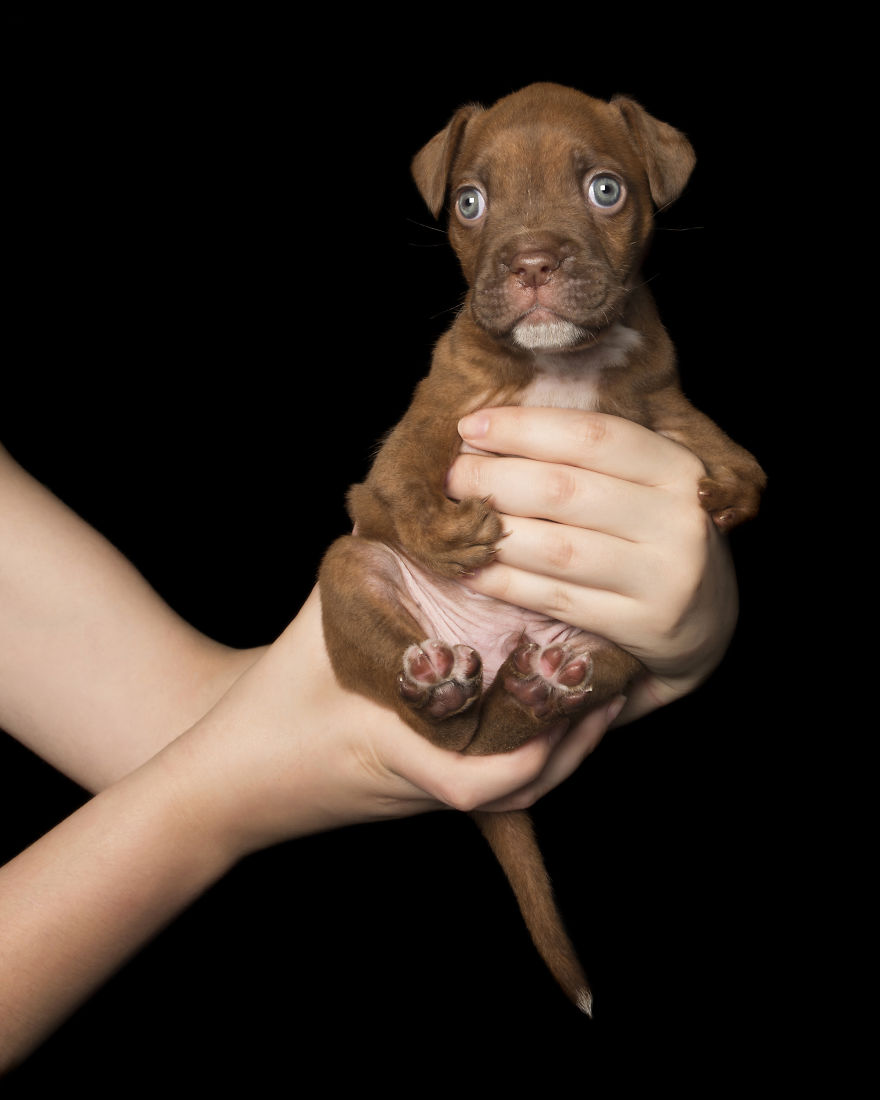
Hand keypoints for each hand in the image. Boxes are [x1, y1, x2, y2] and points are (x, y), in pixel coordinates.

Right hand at [173, 588, 625, 859]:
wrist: (231, 777)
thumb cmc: (269, 706)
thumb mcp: (318, 627)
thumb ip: (370, 572)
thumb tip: (415, 508)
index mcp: (401, 755)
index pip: (480, 783)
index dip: (540, 754)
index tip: (584, 703)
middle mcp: (425, 785)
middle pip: (522, 791)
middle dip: (577, 742)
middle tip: (617, 681)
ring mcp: (426, 794)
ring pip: (515, 788)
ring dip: (562, 745)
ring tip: (599, 689)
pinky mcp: (422, 788)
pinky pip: (491, 771)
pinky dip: (530, 742)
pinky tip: (545, 696)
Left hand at [445, 407, 739, 722]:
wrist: (707, 622)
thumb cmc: (656, 536)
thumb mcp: (647, 487)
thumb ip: (589, 461)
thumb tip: (488, 433)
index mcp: (677, 470)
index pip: (594, 436)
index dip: (525, 428)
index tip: (469, 426)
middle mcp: (675, 521)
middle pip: (566, 491)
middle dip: (494, 479)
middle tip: (450, 477)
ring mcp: (661, 578)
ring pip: (557, 549)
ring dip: (492, 532)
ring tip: (453, 520)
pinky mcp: (639, 625)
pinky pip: (556, 599)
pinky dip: (505, 582)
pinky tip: (469, 568)